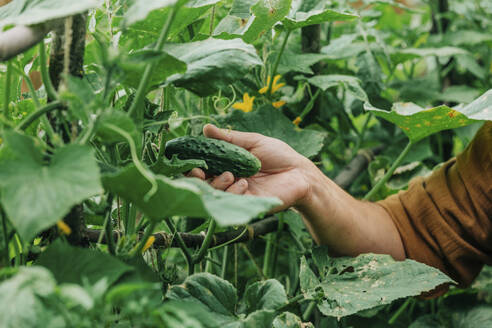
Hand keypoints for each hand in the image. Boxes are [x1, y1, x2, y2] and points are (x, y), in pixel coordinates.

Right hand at [189, 124, 314, 210]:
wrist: (300, 173)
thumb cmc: (279, 156)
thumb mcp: (252, 142)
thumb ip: (228, 138)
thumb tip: (206, 128)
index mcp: (228, 164)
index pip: (204, 165)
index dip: (194, 163)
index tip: (190, 159)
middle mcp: (228, 180)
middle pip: (202, 182)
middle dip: (196, 177)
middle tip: (199, 171)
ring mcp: (236, 193)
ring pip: (213, 193)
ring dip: (217, 183)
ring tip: (229, 175)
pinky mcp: (245, 204)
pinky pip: (230, 201)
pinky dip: (232, 192)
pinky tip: (243, 184)